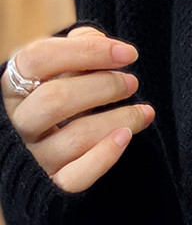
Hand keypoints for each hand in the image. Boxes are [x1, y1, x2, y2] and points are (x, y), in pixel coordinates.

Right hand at [1, 25, 155, 194]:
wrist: (60, 142)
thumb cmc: (67, 93)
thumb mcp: (67, 66)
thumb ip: (81, 46)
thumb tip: (99, 41)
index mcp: (15, 84)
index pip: (39, 58)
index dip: (86, 51)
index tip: (128, 53)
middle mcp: (20, 120)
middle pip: (55, 100)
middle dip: (103, 87)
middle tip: (132, 83)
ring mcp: (34, 155)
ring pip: (74, 138)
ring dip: (118, 119)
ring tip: (144, 111)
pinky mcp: (54, 183)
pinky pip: (77, 176)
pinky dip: (105, 156)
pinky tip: (127, 136)